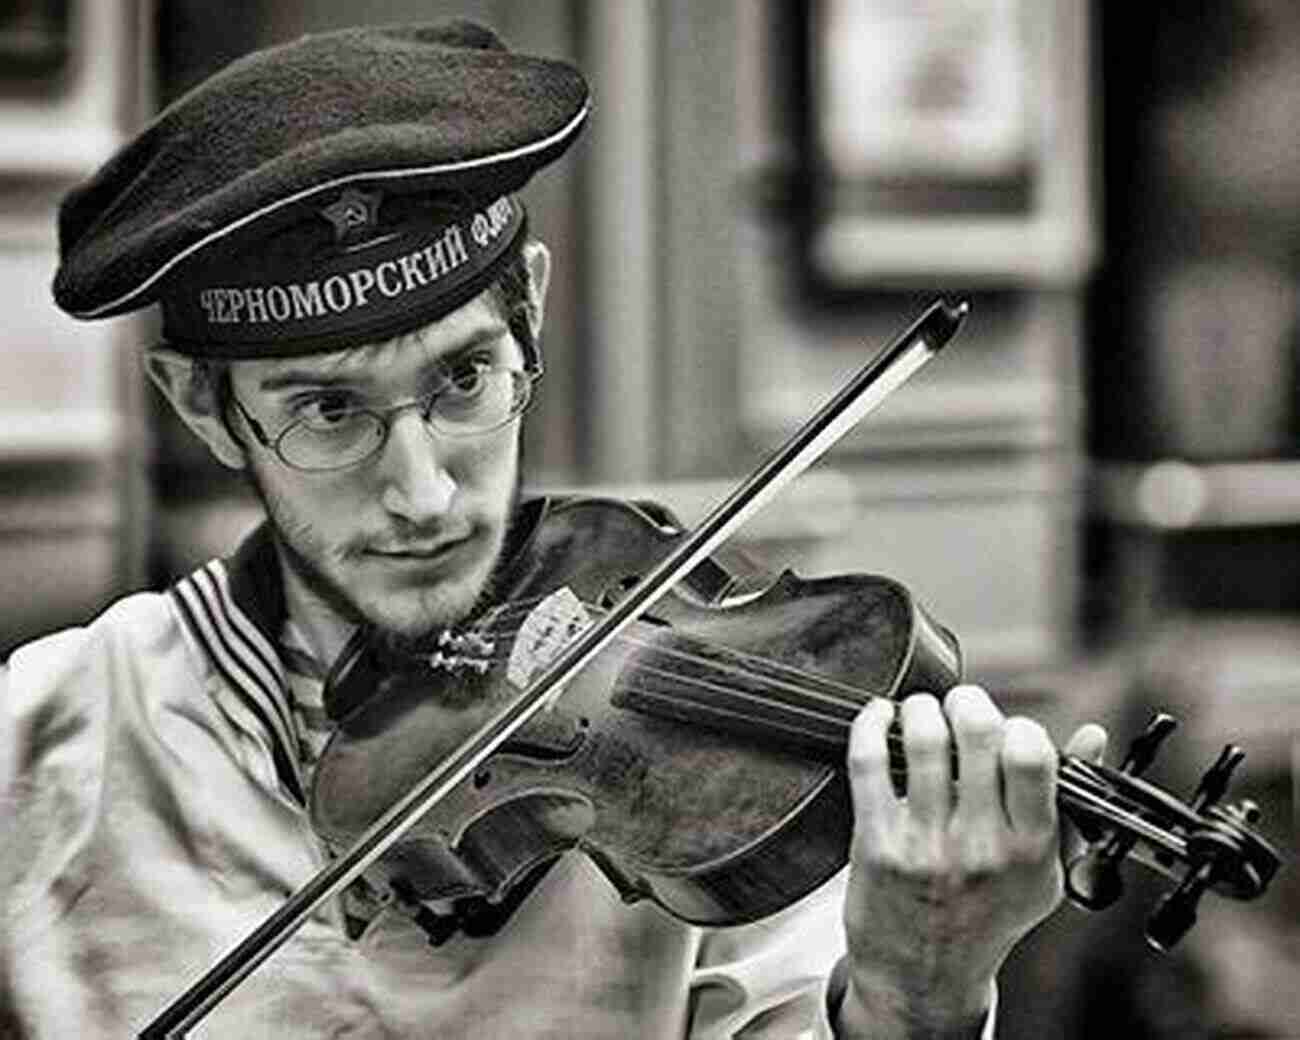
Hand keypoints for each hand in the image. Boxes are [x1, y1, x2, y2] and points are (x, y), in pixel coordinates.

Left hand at [834, 685, 1106, 1038]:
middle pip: (977, 732)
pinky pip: (868, 761)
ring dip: (920, 708)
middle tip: (959, 706)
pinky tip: (877, 717)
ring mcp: (926, 843)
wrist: (923, 978)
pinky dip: (869, 724)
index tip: (1006, 729)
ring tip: (921, 712)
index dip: (1018, 725)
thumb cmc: (985, 915)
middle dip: (967, 701)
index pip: (1032, 755)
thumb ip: (1068, 803)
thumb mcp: (1042, 872)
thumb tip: (1092, 735)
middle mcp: (980, 845)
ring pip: (922, 739)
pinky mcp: (877, 841)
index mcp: (1030, 849)